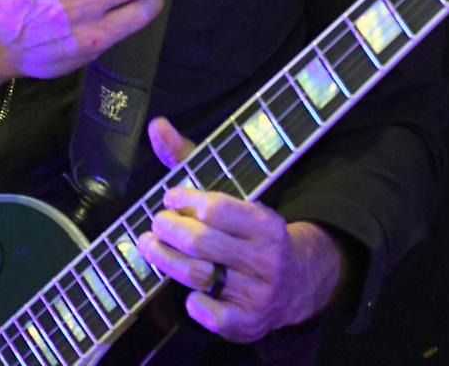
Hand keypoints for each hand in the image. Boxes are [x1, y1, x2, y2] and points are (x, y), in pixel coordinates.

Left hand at [137, 117, 345, 342]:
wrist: (298, 281)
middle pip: (201, 243)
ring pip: (200, 276)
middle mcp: (265, 258)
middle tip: (156, 224)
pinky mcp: (248, 322)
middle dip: (169, 230)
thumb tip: (156, 126)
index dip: (185, 201)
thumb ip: (191, 160)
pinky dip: (195, 304)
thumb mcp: (231, 194)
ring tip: (150, 247)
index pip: (216, 208)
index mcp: (266, 223)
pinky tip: (185, 292)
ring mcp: (258, 292)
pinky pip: (215, 316)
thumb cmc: (249, 230)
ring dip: (166, 261)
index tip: (169, 197)